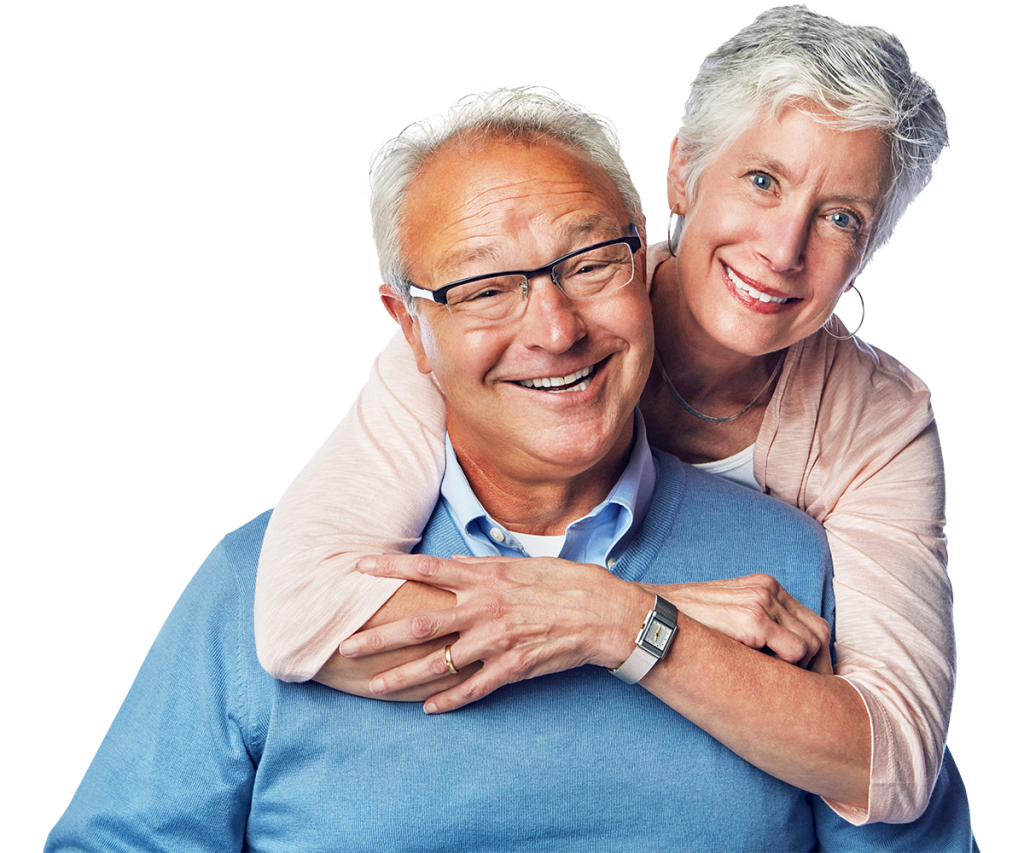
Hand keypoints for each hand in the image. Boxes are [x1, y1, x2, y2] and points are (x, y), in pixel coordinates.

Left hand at [338, 553, 649, 712]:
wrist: (604, 614)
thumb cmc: (566, 582)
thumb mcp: (523, 564)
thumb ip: (484, 568)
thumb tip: (453, 564)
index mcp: (485, 578)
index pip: (427, 569)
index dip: (391, 568)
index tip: (359, 568)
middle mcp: (484, 609)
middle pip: (419, 625)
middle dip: (379, 637)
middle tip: (347, 646)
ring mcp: (496, 641)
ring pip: (438, 664)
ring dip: (403, 677)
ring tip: (375, 686)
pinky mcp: (512, 668)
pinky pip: (472, 688)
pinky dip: (448, 700)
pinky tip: (429, 709)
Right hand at [646, 574, 831, 674]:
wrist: (651, 617)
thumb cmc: (685, 625)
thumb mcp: (726, 616)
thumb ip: (755, 626)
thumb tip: (783, 659)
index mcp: (764, 586)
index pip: (811, 621)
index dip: (816, 655)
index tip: (810, 679)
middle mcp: (767, 588)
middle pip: (818, 632)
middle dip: (819, 666)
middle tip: (807, 693)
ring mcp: (760, 601)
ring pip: (811, 643)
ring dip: (804, 670)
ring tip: (785, 689)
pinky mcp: (752, 619)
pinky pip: (795, 651)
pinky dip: (793, 669)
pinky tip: (773, 680)